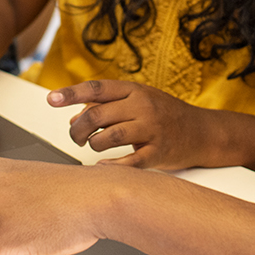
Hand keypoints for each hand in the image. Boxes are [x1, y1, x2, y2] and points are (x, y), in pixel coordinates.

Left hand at [49, 80, 215, 169]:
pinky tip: (104, 165)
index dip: (71, 94)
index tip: (51, 99)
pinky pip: (129, 162)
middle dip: (78, 128)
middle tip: (74, 136)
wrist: (203, 132)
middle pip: (97, 115)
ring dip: (93, 145)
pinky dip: (112, 165)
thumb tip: (73, 118)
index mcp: (135, 90)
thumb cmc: (165, 115)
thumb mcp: (137, 102)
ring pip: (109, 137)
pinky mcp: (158, 152)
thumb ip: (106, 107)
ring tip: (93, 147)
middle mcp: (142, 106)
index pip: (96, 89)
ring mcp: (152, 129)